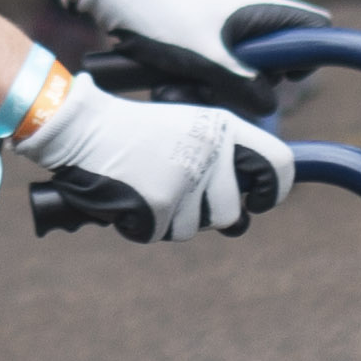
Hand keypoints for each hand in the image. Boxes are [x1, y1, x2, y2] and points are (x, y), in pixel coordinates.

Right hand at [17, 76, 287, 243]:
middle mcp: (211, 151)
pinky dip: (139, 224)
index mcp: (222, 127)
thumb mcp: (187, 130)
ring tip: (143, 185)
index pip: (278, 163)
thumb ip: (220, 162)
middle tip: (170, 190)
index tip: (260, 201)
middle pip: (230, 214)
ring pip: (193, 229)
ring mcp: (187, 178)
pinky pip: (159, 234)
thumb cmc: (133, 133)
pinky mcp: (161, 204)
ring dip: (168, 219)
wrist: (81, 127)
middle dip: (201, 214)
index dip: (274, 191)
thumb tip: (242, 217)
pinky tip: (126, 196)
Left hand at [57, 0, 321, 114]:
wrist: (123, 7)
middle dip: (251, 86)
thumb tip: (268, 107)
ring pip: (247, 76)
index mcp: (263, 10)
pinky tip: (174, 88)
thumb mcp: (206, 59)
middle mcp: (254, 20)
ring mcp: (233, 35)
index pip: (315, 28)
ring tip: (186, 88)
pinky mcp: (212, 49)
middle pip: (279, 64)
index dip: (306, 55)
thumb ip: (243, 85)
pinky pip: (221, 76)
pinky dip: (202, 86)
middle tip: (220, 88)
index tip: (282, 76)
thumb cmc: (164, 23)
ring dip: (219, 91)